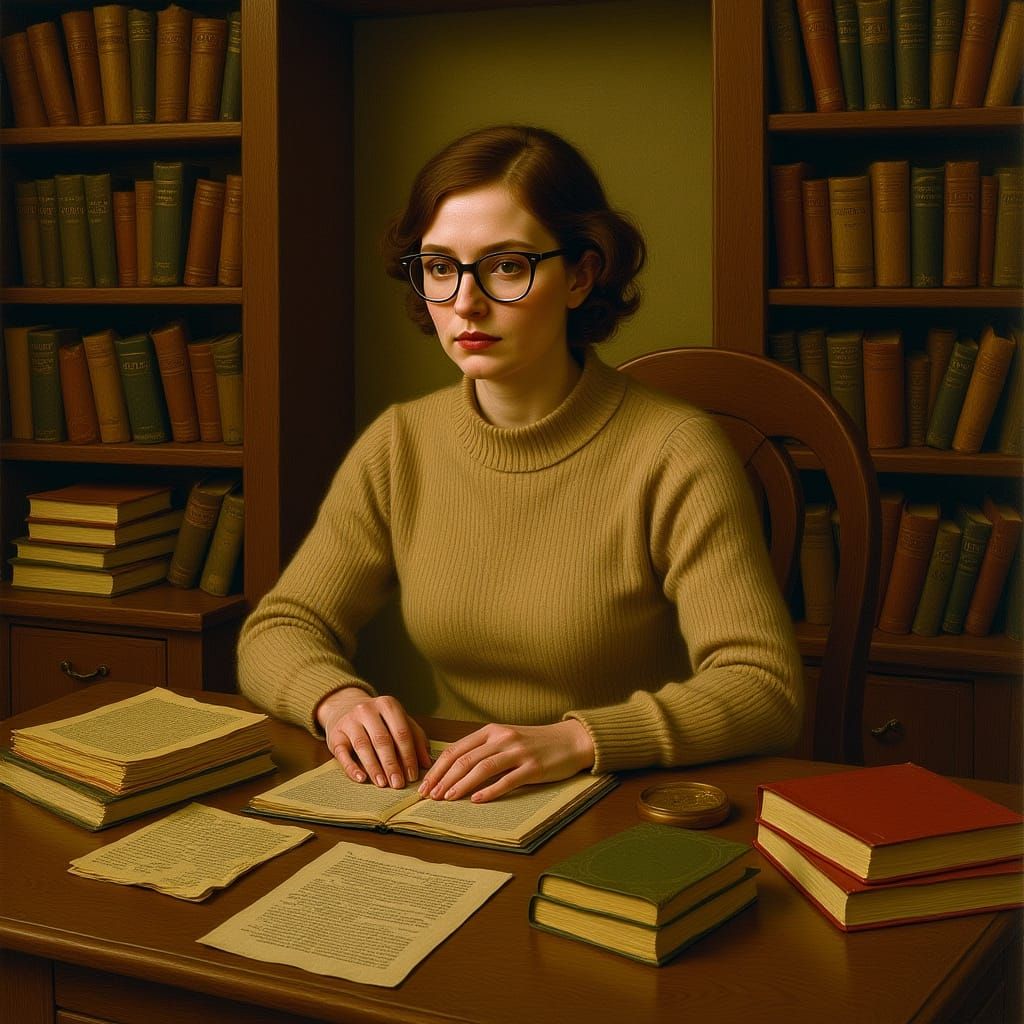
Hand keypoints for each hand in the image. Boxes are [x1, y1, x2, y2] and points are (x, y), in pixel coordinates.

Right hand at [317, 688, 431, 789]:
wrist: (345, 707)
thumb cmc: (379, 720)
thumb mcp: (399, 722)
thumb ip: (416, 739)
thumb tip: (428, 763)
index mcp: (387, 705)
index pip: (402, 732)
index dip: (408, 755)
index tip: (413, 775)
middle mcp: (367, 709)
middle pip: (382, 739)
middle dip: (391, 764)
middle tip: (398, 784)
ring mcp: (349, 721)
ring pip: (363, 746)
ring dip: (374, 767)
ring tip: (382, 784)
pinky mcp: (335, 735)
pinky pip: (342, 753)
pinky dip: (351, 767)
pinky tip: (361, 778)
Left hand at [417, 720, 594, 803]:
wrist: (570, 740)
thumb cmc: (534, 743)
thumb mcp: (505, 738)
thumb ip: (483, 749)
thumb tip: (452, 769)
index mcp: (491, 730)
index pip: (457, 749)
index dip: (438, 768)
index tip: (425, 785)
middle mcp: (502, 738)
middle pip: (465, 759)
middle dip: (444, 779)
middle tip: (430, 796)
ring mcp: (518, 752)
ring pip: (482, 768)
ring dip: (461, 785)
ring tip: (447, 799)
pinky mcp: (533, 767)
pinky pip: (507, 780)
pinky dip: (489, 791)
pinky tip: (476, 800)